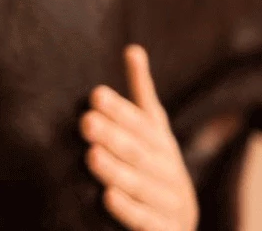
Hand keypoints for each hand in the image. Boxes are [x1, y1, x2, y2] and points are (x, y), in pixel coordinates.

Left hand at [79, 45, 197, 230]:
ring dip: (117, 171)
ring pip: (143, 186)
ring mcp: (171, 203)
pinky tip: (107, 197)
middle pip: (141, 153)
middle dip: (114, 136)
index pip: (143, 125)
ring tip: (91, 156)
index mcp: (164, 146)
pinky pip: (147, 221)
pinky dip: (129, 209)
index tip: (95, 95)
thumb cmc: (155, 172)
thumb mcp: (152, 133)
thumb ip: (141, 95)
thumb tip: (133, 48)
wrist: (175, 226)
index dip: (121, 110)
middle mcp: (171, 172)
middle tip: (86, 122)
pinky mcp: (166, 230)